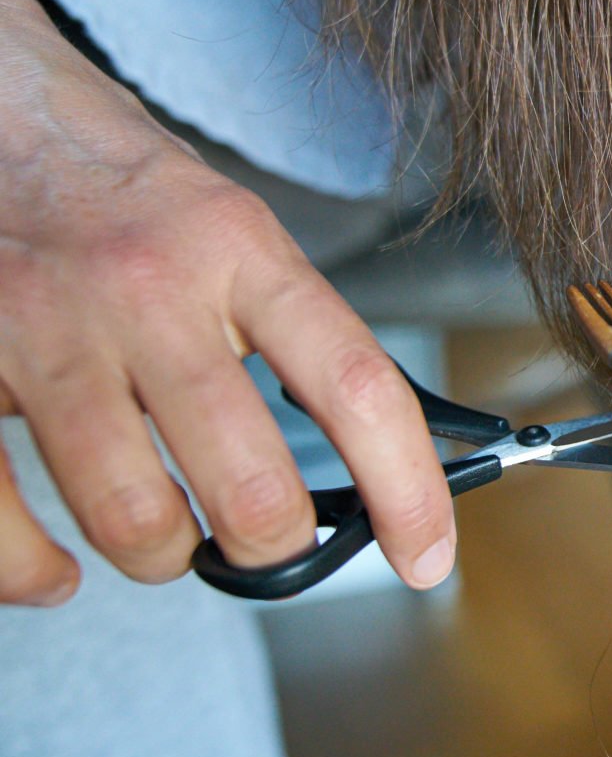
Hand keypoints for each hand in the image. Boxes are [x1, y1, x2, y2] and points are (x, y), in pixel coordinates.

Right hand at [0, 0, 455, 605]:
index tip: (427, 556)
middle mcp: (150, 290)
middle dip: (272, 546)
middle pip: (248, 483)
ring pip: (134, 516)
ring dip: (164, 557)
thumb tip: (356, 453)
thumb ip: (284, 330)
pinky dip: (32, 570)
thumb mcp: (232, 231)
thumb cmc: (123, 186)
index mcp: (241, 252)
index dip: (408, 489)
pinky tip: (55, 569)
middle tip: (267, 542)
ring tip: (169, 537)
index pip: (357, 386)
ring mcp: (49, 329)